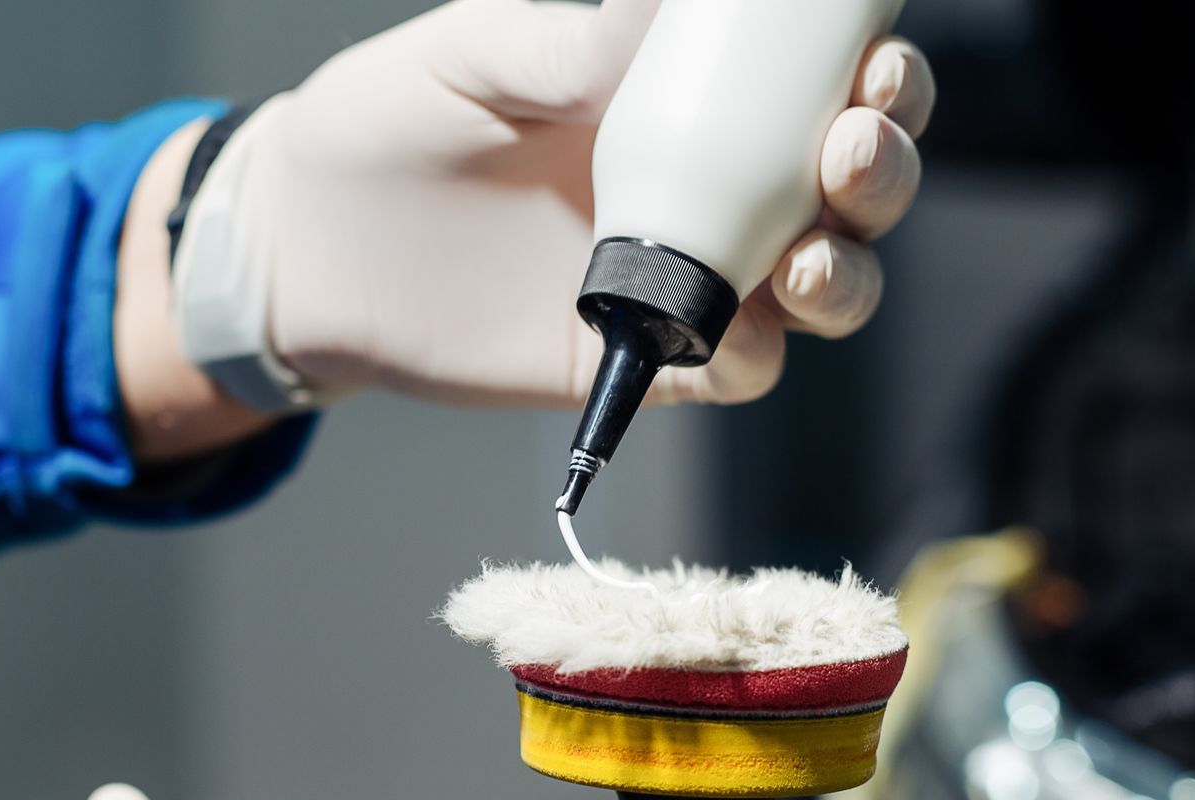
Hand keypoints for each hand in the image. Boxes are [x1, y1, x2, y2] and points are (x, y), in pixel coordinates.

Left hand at [115, 0, 934, 460]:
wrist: (312, 251)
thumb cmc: (388, 124)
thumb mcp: (476, 56)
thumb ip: (574, 42)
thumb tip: (663, 6)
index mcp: (684, 95)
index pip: (817, 83)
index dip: (877, 77)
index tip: (874, 66)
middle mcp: (708, 187)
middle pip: (850, 188)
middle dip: (883, 171)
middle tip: (853, 152)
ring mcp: (686, 278)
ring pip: (822, 287)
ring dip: (847, 273)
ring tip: (812, 259)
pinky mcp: (648, 359)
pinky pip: (738, 368)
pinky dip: (756, 354)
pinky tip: (736, 332)